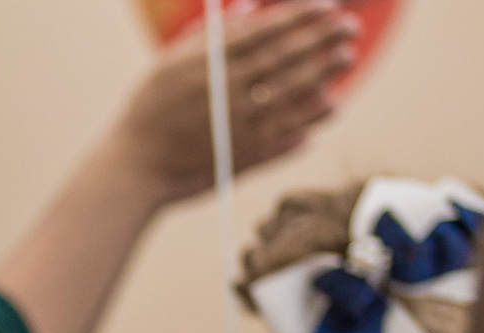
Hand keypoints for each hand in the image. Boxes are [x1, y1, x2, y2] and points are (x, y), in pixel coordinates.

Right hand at [113, 0, 358, 205]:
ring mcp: (236, 123)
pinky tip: (332, 104)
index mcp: (206, 63)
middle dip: (321, 38)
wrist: (134, 166)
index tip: (327, 6)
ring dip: (323, 72)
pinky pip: (285, 131)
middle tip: (349, 27)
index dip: (299, 16)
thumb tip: (249, 9)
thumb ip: (210, 37)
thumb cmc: (150, 110)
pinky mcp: (241, 153)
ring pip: (290, 92)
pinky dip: (310, 118)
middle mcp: (224, 90)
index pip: (264, 31)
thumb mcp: (170, 64)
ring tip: (347, 57)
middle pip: (284, 58)